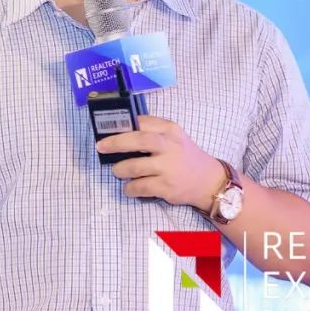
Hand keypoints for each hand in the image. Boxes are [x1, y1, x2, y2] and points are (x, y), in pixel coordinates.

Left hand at [96, 115, 225, 210]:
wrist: (209, 181)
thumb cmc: (184, 156)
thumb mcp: (173, 136)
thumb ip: (152, 131)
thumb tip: (119, 130)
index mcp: (170, 130)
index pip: (143, 122)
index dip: (123, 125)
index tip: (107, 129)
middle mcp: (170, 146)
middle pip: (138, 140)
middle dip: (115, 143)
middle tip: (100, 146)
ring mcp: (169, 167)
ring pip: (135, 167)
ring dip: (120, 169)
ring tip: (117, 171)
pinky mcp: (167, 187)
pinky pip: (140, 187)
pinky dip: (130, 188)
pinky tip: (129, 187)